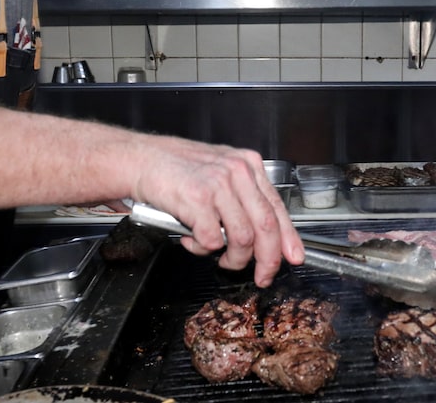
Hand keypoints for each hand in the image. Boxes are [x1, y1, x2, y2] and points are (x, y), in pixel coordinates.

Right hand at [134, 137, 303, 287]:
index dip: (288, 238)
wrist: (141, 159)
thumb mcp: (220, 172)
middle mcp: (238, 172)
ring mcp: (218, 185)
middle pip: (266, 226)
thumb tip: (264, 233)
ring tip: (217, 255)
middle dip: (267, 259)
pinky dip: (202, 249)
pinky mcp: (197, 200)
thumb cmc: (177, 169)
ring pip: (243, 239)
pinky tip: (191, 239)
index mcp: (248, 165)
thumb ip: (242, 197)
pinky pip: (211, 241)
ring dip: (231, 257)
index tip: (294, 257)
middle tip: (261, 275)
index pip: (277, 207)